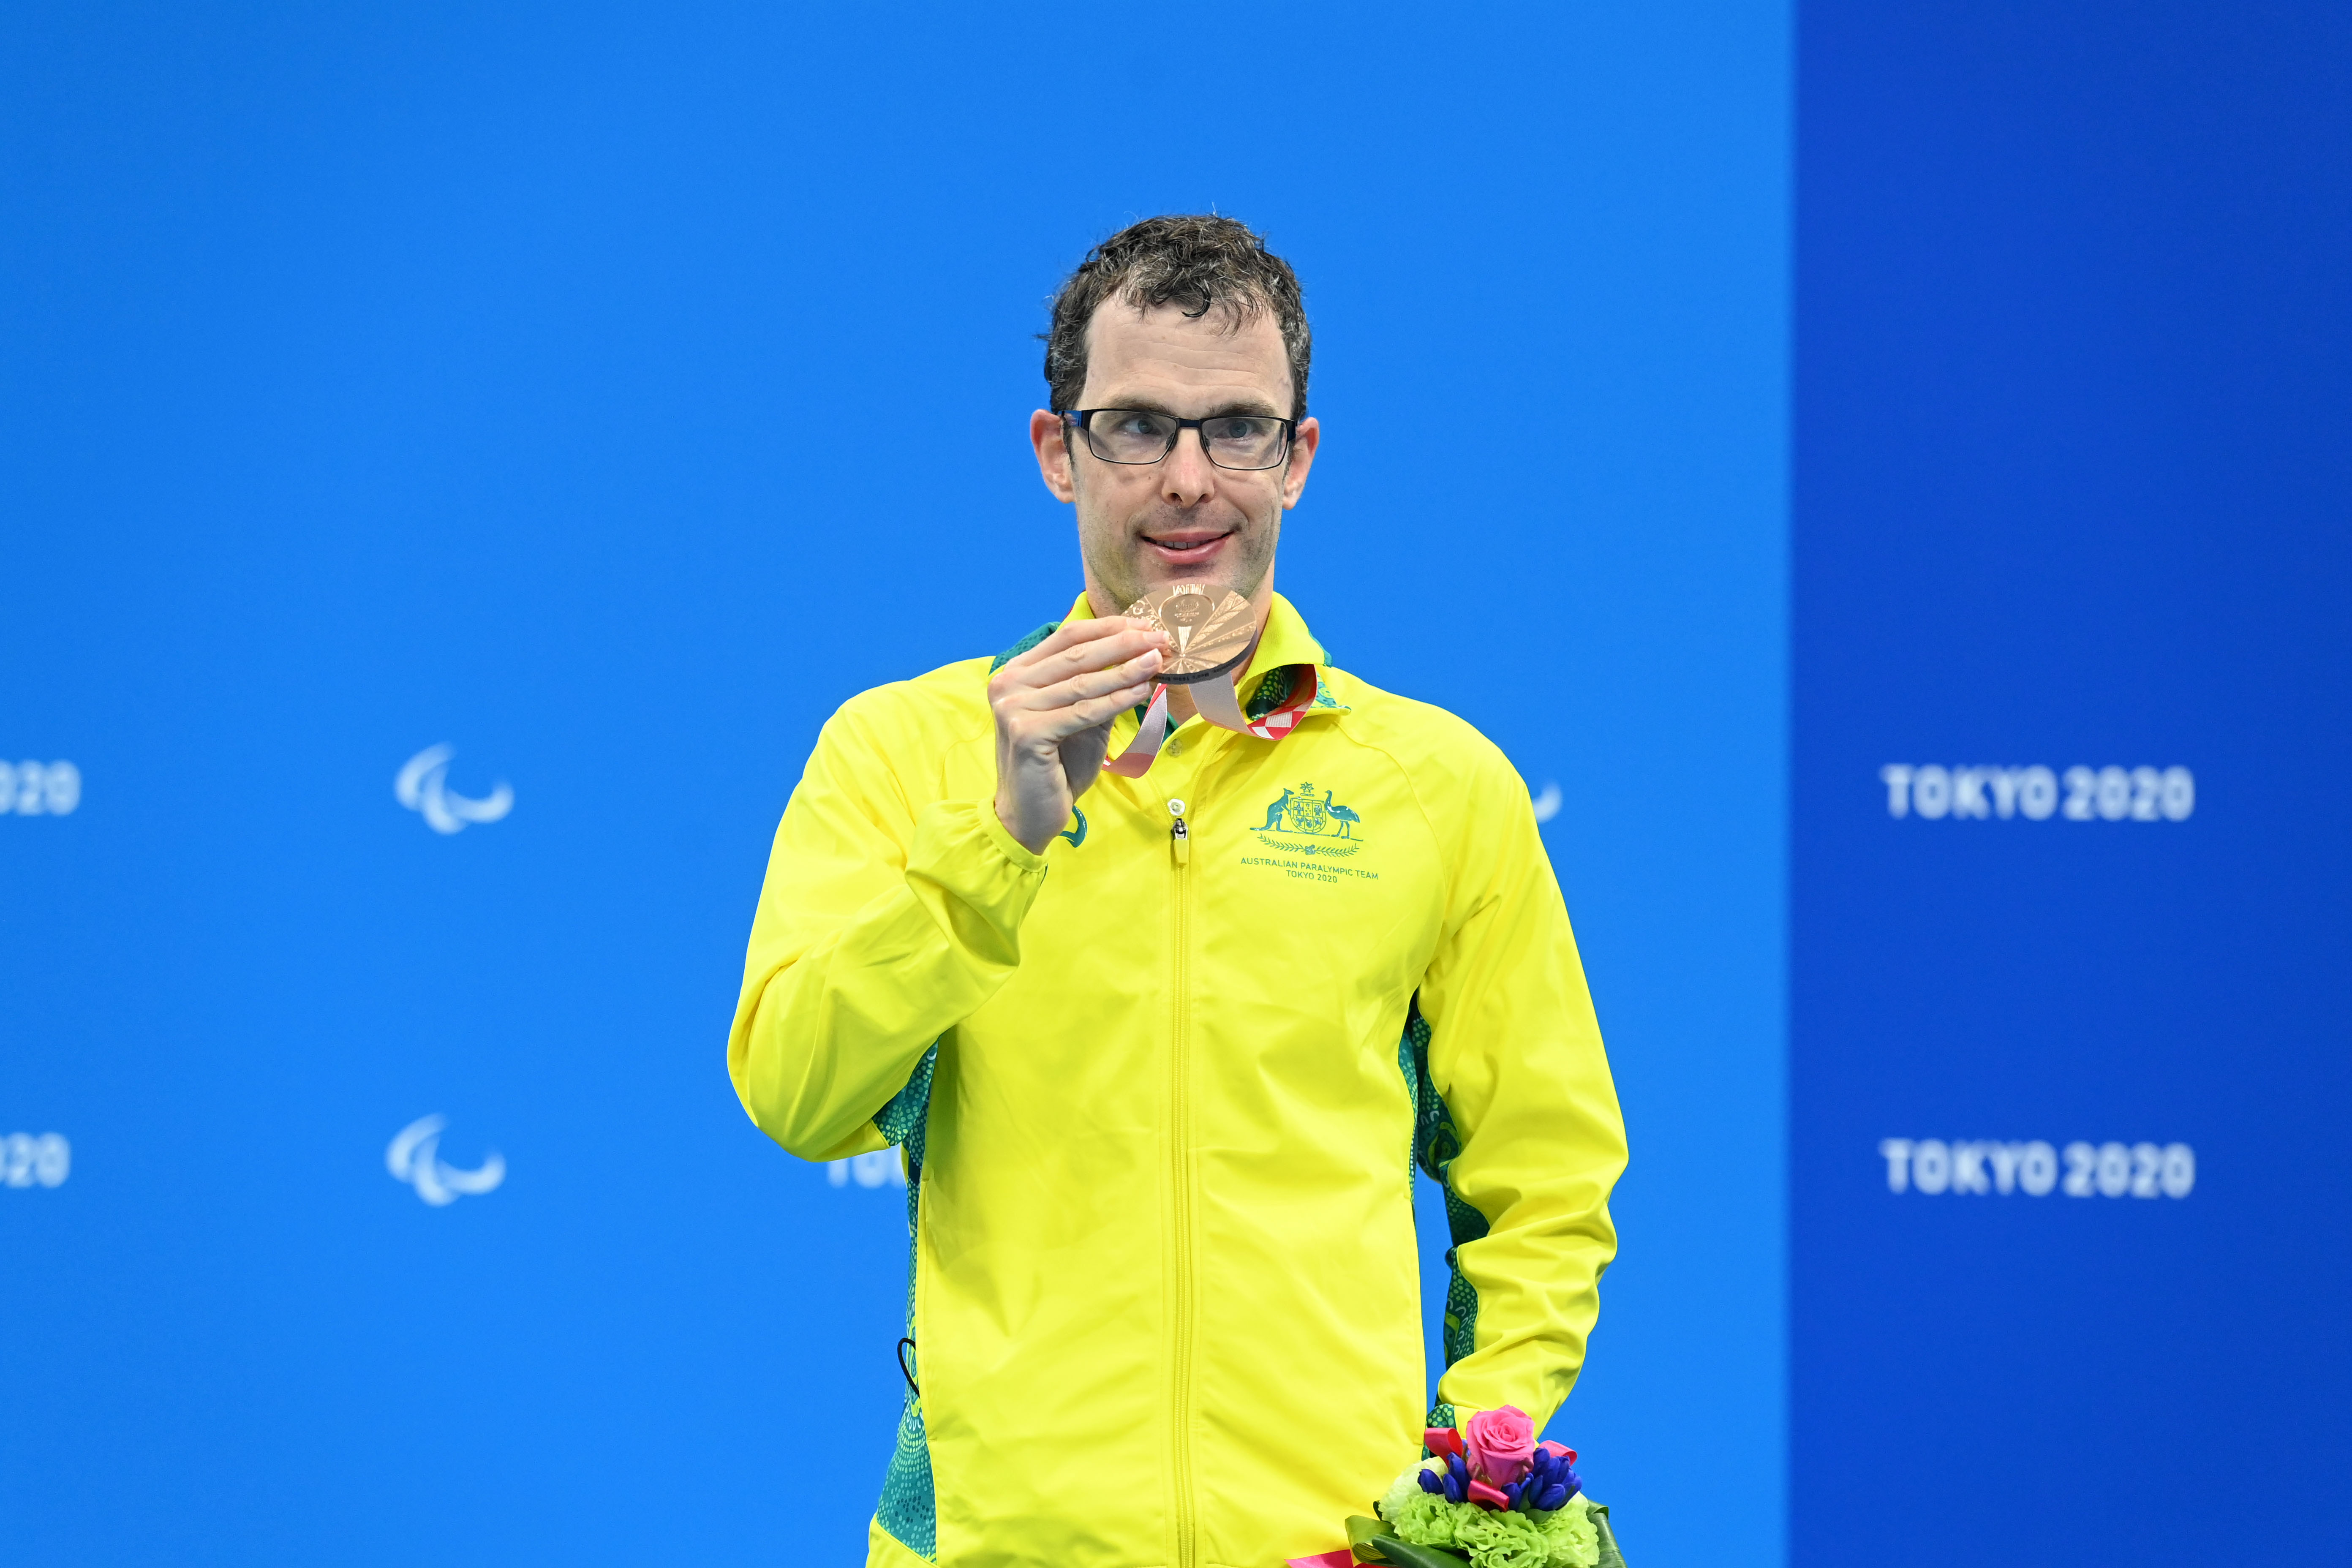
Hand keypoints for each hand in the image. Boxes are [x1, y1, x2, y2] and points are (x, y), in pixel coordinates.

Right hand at [989, 618, 1164, 854]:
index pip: (1067, 637)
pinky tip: (1141, 691)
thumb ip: (1102, 687)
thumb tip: (1143, 655)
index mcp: (1017, 672)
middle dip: (1123, 644)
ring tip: (1156, 661)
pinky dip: (1115, 700)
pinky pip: (1082, 712)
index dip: (1109, 628)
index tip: (1146, 626)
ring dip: (1125, 670)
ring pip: (1082, 682)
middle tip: (1160, 639)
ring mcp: (1013, 708)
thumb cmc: (1057, 765)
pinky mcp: (1026, 733)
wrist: (1029, 813)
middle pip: (1076, 654)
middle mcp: (1008, 684)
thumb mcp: (1083, 719)